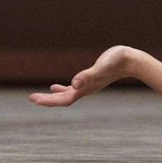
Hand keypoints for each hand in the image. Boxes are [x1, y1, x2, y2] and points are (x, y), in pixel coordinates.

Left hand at [28, 45, 142, 106]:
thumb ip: (87, 75)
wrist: (130, 61)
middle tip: (31, 98)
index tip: (34, 99)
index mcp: (86, 89)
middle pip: (62, 99)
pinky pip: (72, 88)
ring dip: (52, 97)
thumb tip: (74, 83)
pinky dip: (62, 89)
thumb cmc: (116, 62)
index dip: (49, 101)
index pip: (64, 99)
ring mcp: (88, 85)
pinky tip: (55, 86)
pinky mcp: (90, 79)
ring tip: (39, 96)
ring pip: (66, 95)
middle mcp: (86, 89)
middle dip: (47, 100)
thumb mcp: (101, 67)